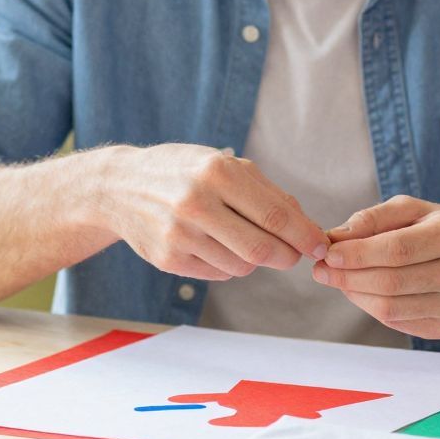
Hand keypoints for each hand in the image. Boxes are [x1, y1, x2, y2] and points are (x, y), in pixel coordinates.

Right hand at [88, 144, 325, 281]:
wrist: (119, 187)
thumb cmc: (182, 171)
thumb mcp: (223, 164)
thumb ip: (266, 192)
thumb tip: (306, 227)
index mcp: (216, 172)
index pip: (274, 214)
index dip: (304, 235)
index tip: (320, 246)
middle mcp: (196, 203)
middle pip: (261, 249)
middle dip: (288, 256)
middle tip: (295, 254)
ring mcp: (179, 235)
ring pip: (242, 266)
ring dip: (256, 260)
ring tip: (246, 240)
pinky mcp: (167, 259)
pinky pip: (218, 274)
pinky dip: (230, 265)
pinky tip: (218, 245)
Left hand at [314, 196, 439, 340]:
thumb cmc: (437, 230)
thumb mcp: (411, 210)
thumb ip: (373, 218)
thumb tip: (335, 238)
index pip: (399, 249)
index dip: (358, 254)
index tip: (328, 253)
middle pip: (392, 282)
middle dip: (348, 277)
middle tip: (320, 270)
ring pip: (391, 307)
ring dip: (354, 294)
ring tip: (336, 279)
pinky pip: (396, 322)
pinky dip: (370, 307)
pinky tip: (362, 291)